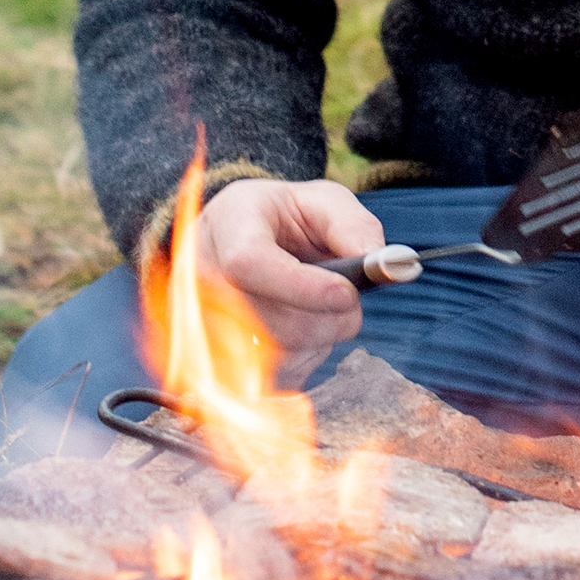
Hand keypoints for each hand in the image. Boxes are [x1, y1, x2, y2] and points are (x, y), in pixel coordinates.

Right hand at [190, 176, 387, 361]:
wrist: (239, 242)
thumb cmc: (283, 220)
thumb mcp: (321, 201)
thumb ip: (352, 224)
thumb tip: (377, 261)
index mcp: (227, 227)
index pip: (249, 265)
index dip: (303, 288)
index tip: (348, 293)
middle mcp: (202, 280)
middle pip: (274, 323)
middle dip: (330, 317)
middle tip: (348, 296)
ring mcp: (205, 326)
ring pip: (279, 356)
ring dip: (320, 337)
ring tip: (319, 306)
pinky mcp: (219, 364)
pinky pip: (277, 378)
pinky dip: (305, 357)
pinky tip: (300, 327)